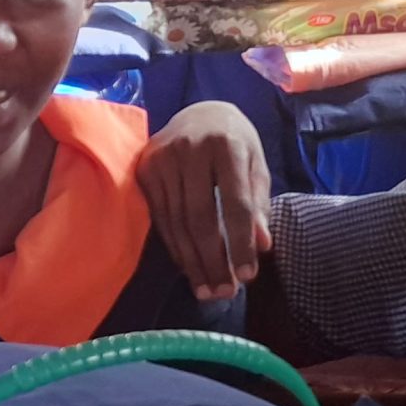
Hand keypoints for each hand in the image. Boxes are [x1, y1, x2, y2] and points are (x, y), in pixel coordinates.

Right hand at [137, 101, 271, 300]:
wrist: (198, 112)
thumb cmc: (235, 142)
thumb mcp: (255, 164)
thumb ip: (258, 203)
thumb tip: (261, 246)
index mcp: (226, 144)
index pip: (235, 203)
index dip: (241, 242)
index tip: (248, 276)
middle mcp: (190, 149)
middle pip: (200, 218)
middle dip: (213, 260)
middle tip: (225, 293)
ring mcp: (162, 159)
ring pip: (177, 223)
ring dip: (193, 262)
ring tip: (208, 290)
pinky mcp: (144, 170)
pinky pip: (160, 219)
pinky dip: (175, 247)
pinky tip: (189, 267)